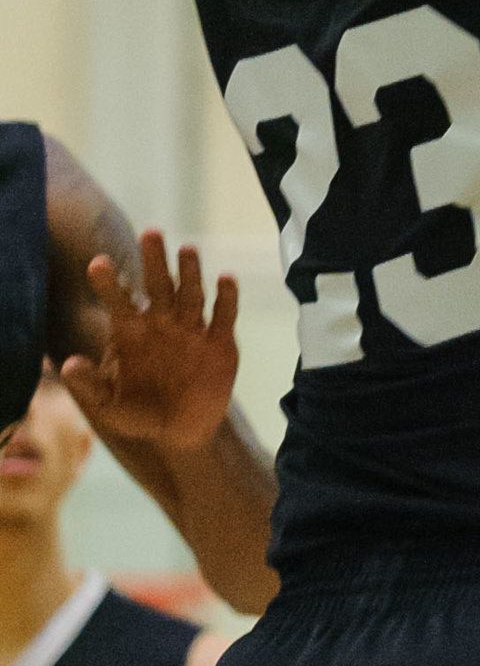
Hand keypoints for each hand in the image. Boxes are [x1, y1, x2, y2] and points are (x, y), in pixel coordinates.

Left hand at [58, 234, 239, 456]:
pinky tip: (226, 278)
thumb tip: (67, 365)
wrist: (180, 432)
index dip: (109, 282)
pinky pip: (224, 315)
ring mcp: (192, 330)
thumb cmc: (139, 413)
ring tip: (187, 249)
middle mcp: (162, 322)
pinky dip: (227, 297)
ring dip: (190, 272)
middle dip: (155, 260)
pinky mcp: (220, 342)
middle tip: (150, 233)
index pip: (118, 300)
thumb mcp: (108, 405)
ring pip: (191, 294)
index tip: (97, 264)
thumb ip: (88, 386)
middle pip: (159, 284)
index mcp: (132, 332)